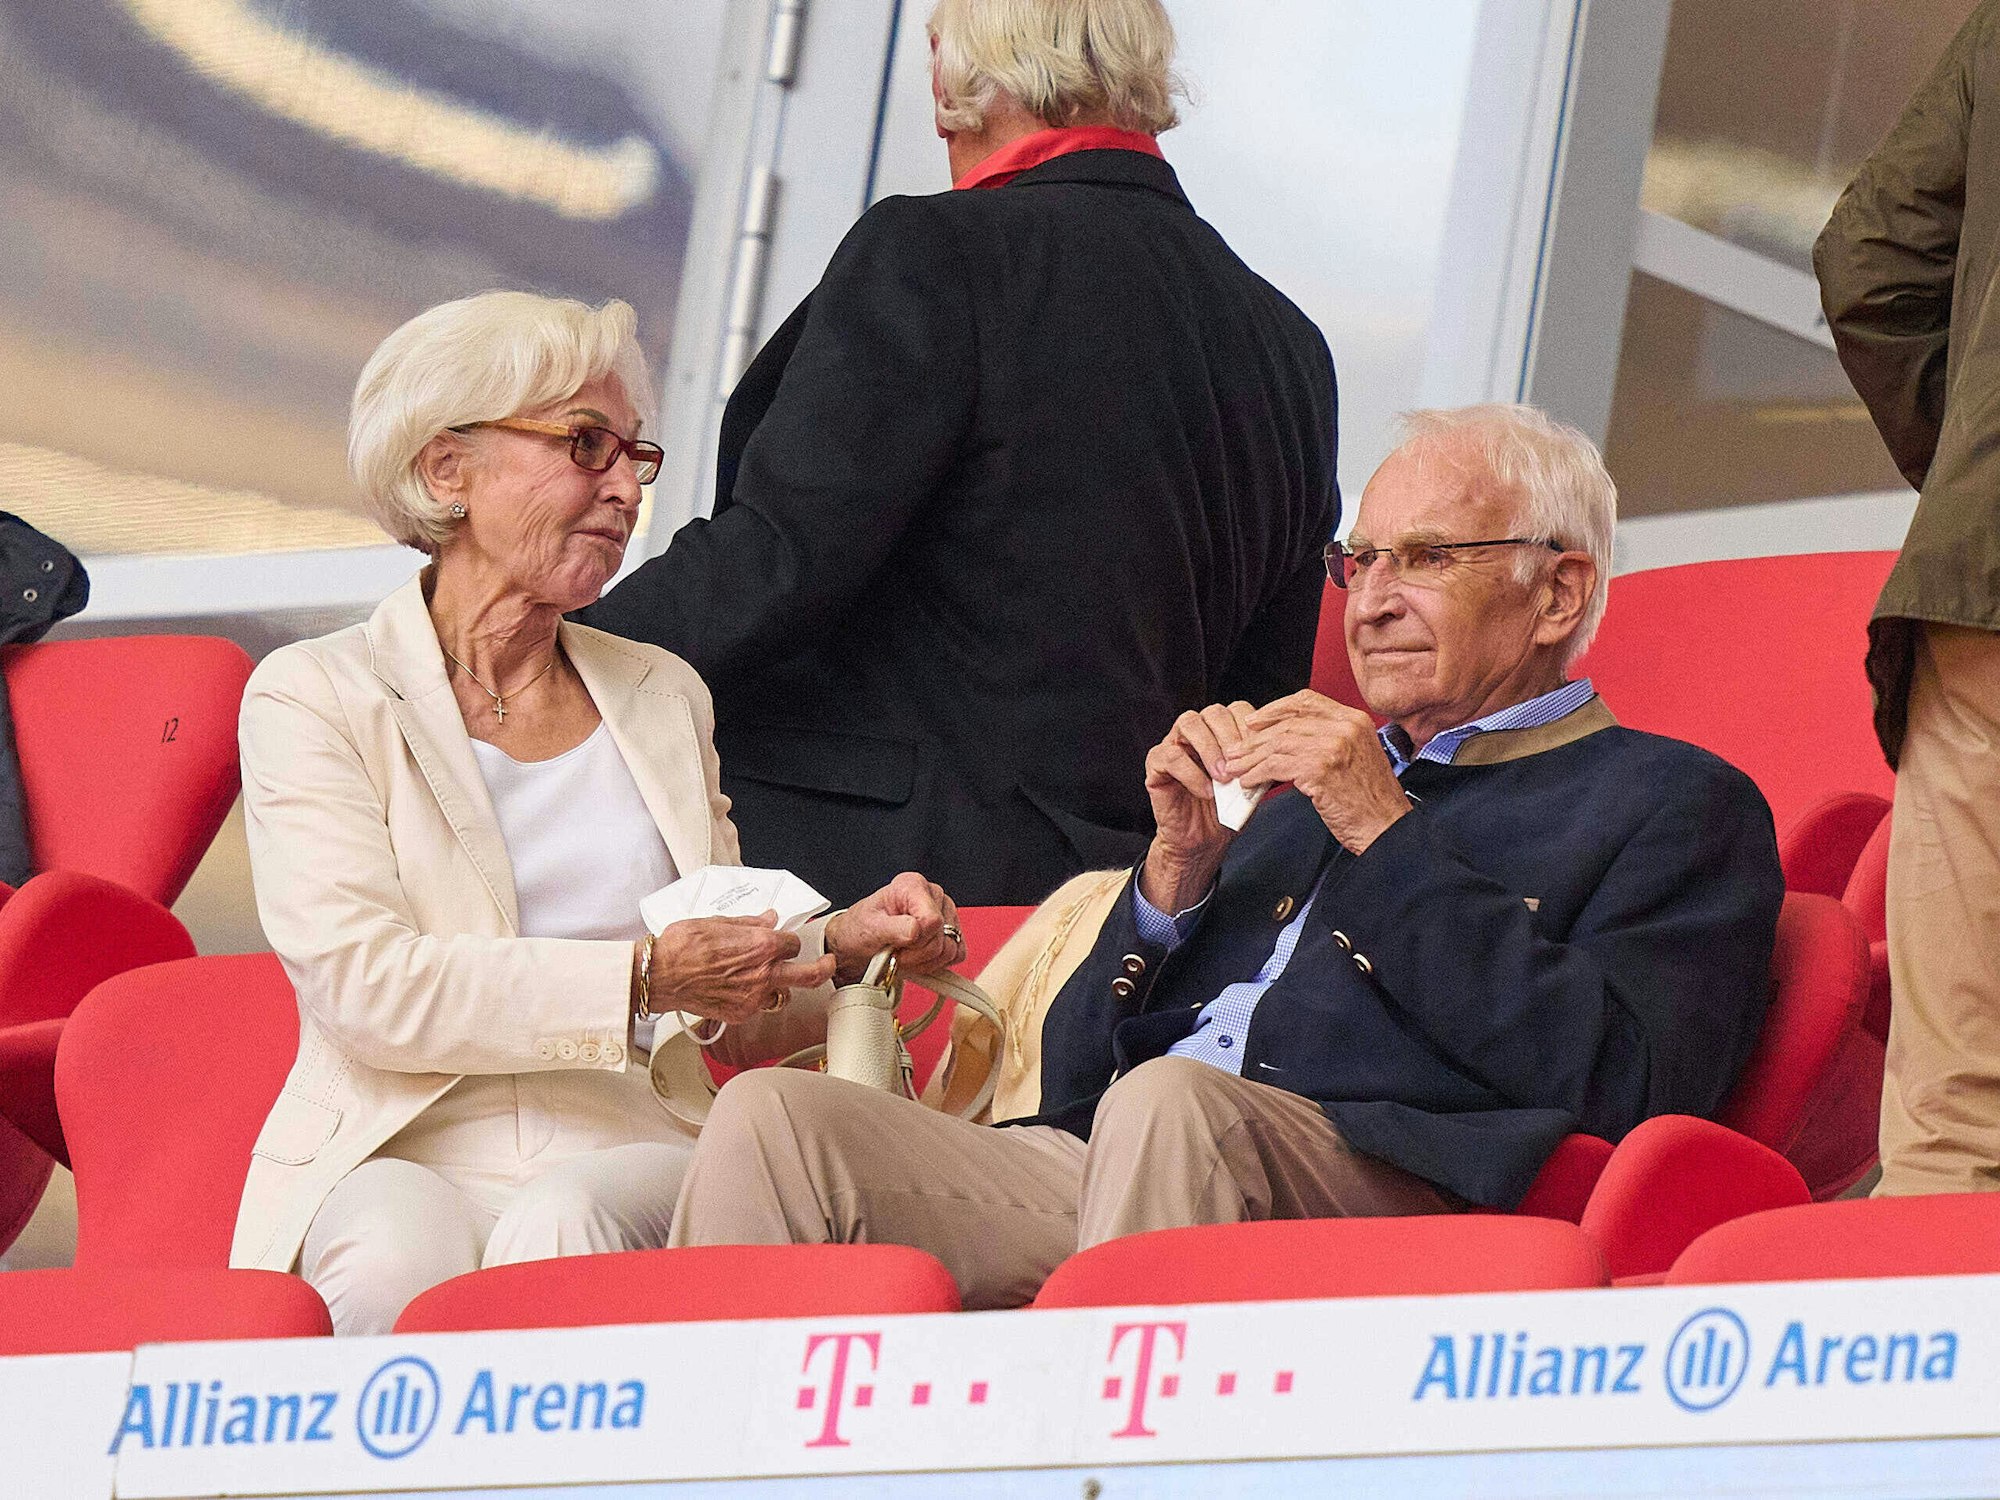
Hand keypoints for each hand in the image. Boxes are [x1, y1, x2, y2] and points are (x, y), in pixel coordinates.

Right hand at [649, 913, 833, 1023]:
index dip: (786, 940)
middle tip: (829, 964)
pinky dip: (754, 999)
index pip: (792, 943)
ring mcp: (754, 998)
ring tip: (768, 979)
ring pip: (783, 994)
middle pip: (810, 975)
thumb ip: (751, 923)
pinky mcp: (740, 1014)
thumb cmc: (682, 946)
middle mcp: (763, 974)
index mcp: (761, 946)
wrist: (659, 976)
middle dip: (824, 969)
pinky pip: (758, 1007)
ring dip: (780, 986)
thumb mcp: (718, 922)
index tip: (781, 940)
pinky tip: (739, 990)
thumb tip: (771, 918)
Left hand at [826, 871, 959, 981]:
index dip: (916, 940)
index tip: (896, 945)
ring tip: (904, 955)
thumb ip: (893, 928)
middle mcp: (933, 896)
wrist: (858, 942)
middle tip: (896, 953)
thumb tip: (916, 930)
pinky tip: (917, 959)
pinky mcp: (952, 932)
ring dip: (925, 962)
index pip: (932, 920)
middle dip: (917, 955)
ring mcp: (946, 914)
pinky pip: (957, 955)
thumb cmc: (862, 929)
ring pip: (951, 950)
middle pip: (941, 939)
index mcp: (913, 885)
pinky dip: (936, 964)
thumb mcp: (870, 927)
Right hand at [1139, 701, 1254, 911]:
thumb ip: (1259, 766)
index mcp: (1221, 732)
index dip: (1250, 728)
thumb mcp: (1250, 785)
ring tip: (1223, 777)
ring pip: (1189, 723)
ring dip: (1210, 749)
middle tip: (1242, 764)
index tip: (1261, 752)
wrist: (1203, 841)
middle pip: (1214, 712)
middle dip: (1231, 737)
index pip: (1237, 710)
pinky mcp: (1156, 763)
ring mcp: (1174, 743)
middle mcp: (1197, 732)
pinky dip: (1191, 773)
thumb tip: (1272, 754)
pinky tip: (1205, 791)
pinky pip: (1170, 755)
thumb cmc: (1226, 810)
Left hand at [1227, 690, 1409, 853]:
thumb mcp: (1354, 756)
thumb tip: (1282, 738)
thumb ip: (1326, 740)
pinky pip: (1277, 766)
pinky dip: (1258, 774)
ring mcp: (1334, 746)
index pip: (1306, 701)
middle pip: (1287, 724)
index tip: (1254, 721)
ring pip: (1278, 744)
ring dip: (1251, 758)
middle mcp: (1345, 727)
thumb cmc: (1369, 800)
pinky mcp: (1321, 769)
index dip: (1274, 709)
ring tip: (1235, 769)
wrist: (1387, 828)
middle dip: (1255, 739)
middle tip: (1234, 752)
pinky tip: (1249, 781)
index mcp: (1354, 720)